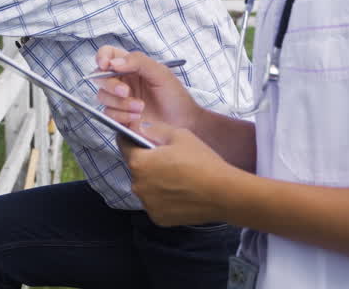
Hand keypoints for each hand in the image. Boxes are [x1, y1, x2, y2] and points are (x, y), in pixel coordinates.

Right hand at [95, 46, 197, 129]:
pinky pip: (108, 114)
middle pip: (100, 77)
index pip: (108, 54)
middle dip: (111, 85)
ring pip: (102, 96)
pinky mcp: (119, 116)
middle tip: (126, 92)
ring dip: (120, 102)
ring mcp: (119, 99)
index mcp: (131, 66)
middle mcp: (122, 80)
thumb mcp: (160, 73)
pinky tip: (137, 117)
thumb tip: (113, 63)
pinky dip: (121, 115)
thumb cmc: (174, 96)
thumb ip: (138, 62)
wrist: (183, 123)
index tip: (105, 65)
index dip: (102, 57)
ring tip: (140, 107)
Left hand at [119, 121, 237, 226]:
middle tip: (167, 159)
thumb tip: (141, 129)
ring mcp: (147, 204)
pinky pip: (155, 203)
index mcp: (139, 162)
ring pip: (146, 187)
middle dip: (146, 162)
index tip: (136, 136)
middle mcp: (137, 185)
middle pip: (136, 168)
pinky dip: (162, 198)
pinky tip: (180, 193)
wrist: (224, 193)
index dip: (130, 138)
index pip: (124, 145)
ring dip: (154, 181)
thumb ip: (154, 130)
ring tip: (176, 178)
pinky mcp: (158, 218)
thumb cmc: (202, 161)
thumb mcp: (179, 135)